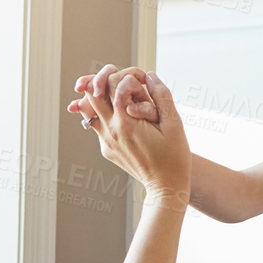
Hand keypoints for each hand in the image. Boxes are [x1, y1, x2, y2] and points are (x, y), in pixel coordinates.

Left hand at [77, 66, 191, 203]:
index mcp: (127, 123)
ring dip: (99, 96)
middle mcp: (111, 131)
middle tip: (117, 76)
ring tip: (108, 89)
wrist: (166, 187)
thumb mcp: (174, 124)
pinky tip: (116, 112)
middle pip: (92, 92)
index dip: (130, 76)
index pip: (115, 84)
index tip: (144, 82)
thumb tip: (150, 76)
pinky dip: (104, 113)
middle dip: (105, 79)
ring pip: (88, 109)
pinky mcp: (106, 149)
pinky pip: (96, 125)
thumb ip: (162, 96)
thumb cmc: (174, 157)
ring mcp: (106, 141)